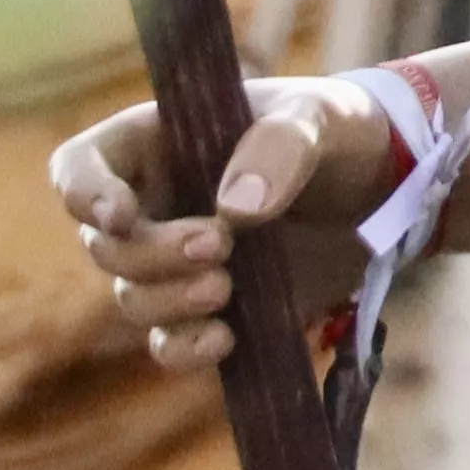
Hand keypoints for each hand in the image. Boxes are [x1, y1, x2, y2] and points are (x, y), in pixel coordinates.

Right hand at [52, 78, 397, 375]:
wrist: (389, 190)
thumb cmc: (342, 132)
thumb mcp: (322, 119)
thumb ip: (281, 147)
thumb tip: (234, 210)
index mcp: (159, 142)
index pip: (80, 167)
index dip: (83, 193)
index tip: (121, 215)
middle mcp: (156, 204)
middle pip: (106, 246)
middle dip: (153, 254)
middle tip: (220, 246)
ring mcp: (179, 263)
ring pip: (134, 298)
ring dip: (169, 301)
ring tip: (226, 287)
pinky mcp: (213, 310)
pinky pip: (169, 343)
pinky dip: (185, 350)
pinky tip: (227, 339)